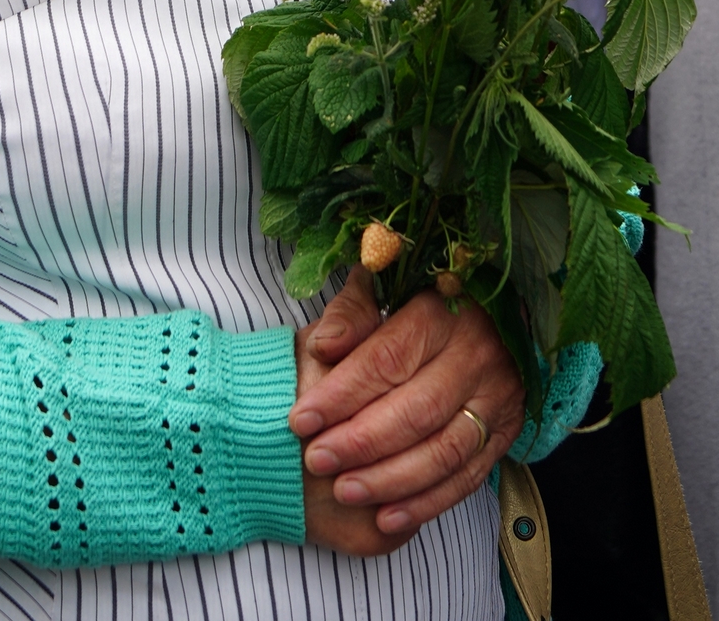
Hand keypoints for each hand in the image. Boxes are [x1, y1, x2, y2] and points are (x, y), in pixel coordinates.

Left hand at [290, 275, 524, 541]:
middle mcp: (475, 356)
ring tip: (345, 490)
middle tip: (317, 461)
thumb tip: (324, 347)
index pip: (387, 359)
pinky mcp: (505, 433)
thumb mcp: (383, 289)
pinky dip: (427, 503)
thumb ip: (350, 314)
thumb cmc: (418, 304)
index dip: (341, 393)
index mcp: (440, 313)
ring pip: (444, 450)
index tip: (301, 420)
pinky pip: (467, 477)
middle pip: (416, 410)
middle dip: (361, 442)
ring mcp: (496, 398)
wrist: (492, 319)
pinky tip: (387, 516)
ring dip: (391, 479)